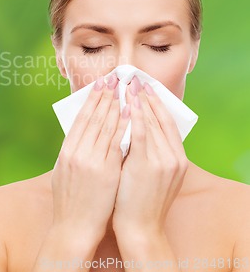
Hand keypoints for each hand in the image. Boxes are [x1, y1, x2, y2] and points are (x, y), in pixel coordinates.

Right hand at [51, 73, 130, 242]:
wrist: (72, 228)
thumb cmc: (69, 202)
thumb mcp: (64, 172)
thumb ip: (74, 152)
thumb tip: (82, 135)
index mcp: (66, 151)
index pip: (80, 119)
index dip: (91, 100)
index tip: (99, 85)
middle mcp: (76, 152)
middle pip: (93, 117)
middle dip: (105, 96)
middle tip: (113, 79)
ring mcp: (90, 161)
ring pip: (105, 126)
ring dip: (115, 105)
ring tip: (123, 90)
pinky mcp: (105, 172)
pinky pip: (117, 143)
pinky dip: (123, 126)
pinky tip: (130, 113)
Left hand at [112, 76, 188, 236]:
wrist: (139, 228)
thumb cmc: (139, 201)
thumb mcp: (152, 174)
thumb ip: (148, 152)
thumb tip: (133, 127)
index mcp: (177, 159)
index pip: (167, 122)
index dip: (156, 102)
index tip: (145, 86)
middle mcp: (174, 157)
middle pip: (160, 118)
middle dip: (146, 96)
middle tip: (135, 77)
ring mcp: (162, 161)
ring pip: (151, 122)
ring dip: (139, 101)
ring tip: (128, 84)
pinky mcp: (147, 165)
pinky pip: (141, 134)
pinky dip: (135, 116)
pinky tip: (128, 103)